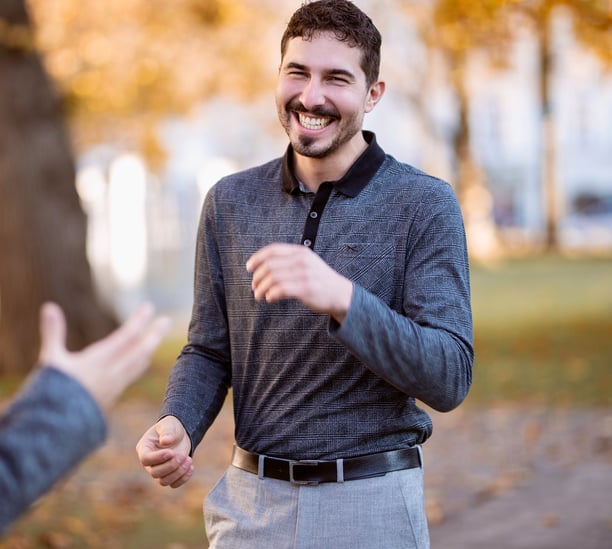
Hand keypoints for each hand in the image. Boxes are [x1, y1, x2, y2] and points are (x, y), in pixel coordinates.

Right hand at [38, 302, 170, 408]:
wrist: (56, 427)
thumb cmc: (52, 390)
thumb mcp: (51, 359)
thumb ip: (53, 332)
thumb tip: (48, 306)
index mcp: (99, 361)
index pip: (125, 337)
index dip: (138, 321)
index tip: (149, 307)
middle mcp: (111, 373)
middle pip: (139, 351)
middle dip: (154, 334)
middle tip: (167, 321)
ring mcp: (114, 385)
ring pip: (138, 364)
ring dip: (148, 348)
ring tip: (156, 337)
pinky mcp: (112, 395)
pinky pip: (131, 375)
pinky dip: (140, 363)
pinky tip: (142, 360)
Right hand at [136, 416, 193, 487]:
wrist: (179, 435)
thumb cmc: (171, 428)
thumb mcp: (169, 425)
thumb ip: (167, 431)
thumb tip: (165, 441)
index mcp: (144, 448)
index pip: (145, 459)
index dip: (158, 458)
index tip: (171, 452)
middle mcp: (149, 463)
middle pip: (155, 473)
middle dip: (171, 465)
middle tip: (183, 455)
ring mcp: (158, 471)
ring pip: (164, 481)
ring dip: (178, 473)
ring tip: (189, 460)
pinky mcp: (169, 476)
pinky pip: (173, 484)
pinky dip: (183, 478)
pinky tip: (191, 467)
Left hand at [246, 243, 352, 322]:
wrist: (341, 294)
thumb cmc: (320, 280)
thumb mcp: (307, 263)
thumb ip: (289, 261)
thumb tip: (263, 266)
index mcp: (300, 252)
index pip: (273, 250)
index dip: (257, 258)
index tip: (249, 267)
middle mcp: (302, 260)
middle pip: (270, 265)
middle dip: (257, 277)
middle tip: (254, 287)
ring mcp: (304, 274)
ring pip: (273, 278)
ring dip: (261, 288)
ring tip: (259, 295)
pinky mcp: (306, 289)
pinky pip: (280, 290)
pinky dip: (271, 295)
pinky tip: (270, 298)